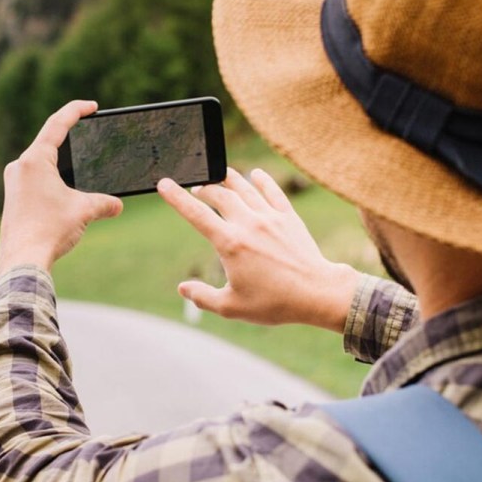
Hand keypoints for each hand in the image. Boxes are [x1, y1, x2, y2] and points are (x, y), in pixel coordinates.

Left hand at [0, 101, 122, 279]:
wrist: (22, 260)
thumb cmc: (49, 230)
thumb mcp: (84, 211)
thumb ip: (104, 203)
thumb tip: (117, 205)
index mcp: (34, 160)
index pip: (57, 124)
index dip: (76, 111)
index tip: (91, 106)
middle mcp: (19, 167)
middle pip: (48, 142)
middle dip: (70, 138)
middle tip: (88, 132)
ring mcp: (13, 183)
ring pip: (41, 163)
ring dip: (62, 162)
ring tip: (80, 164)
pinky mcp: (13, 199)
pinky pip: (36, 179)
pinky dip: (53, 179)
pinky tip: (65, 192)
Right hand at [157, 168, 358, 332]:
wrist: (317, 293)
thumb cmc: (275, 303)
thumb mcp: (232, 307)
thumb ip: (203, 296)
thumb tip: (183, 289)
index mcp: (230, 243)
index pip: (196, 214)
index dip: (177, 198)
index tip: (164, 184)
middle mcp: (248, 224)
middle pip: (219, 195)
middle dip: (203, 188)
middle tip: (196, 189)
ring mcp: (270, 217)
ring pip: (244, 188)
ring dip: (227, 179)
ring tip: (217, 175)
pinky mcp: (289, 217)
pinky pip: (273, 191)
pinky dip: (262, 180)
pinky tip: (255, 174)